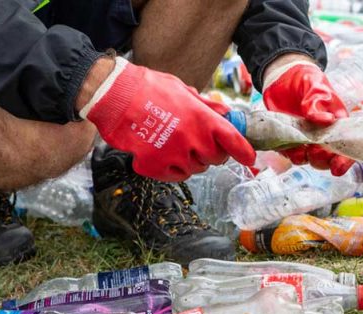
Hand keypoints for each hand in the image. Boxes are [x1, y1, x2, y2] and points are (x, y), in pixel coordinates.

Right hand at [80, 57, 255, 180]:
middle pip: (215, 159)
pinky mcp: (154, 164)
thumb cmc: (148, 88)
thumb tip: (225, 114)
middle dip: (211, 153)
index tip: (249, 157)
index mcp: (202, 117)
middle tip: (199, 143)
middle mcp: (192, 138)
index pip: (233, 140)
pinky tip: (161, 154)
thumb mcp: (183, 89)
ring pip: (195, 169)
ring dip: (190, 161)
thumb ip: (206, 106)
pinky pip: (174, 176)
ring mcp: (173, 153)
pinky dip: (170, 169)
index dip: (244, 151)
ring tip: (175, 144)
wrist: (113, 95)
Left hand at [262, 55, 354, 175]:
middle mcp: (323, 136)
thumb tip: (326, 120)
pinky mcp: (289, 139)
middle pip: (327, 158)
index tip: (337, 166)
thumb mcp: (315, 85)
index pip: (346, 147)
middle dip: (322, 160)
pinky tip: (288, 148)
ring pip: (309, 159)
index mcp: (337, 124)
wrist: (283, 76)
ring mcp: (306, 139)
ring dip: (305, 159)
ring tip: (300, 151)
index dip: (345, 160)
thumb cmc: (307, 79)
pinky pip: (290, 153)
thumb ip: (318, 102)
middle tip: (314, 150)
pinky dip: (289, 154)